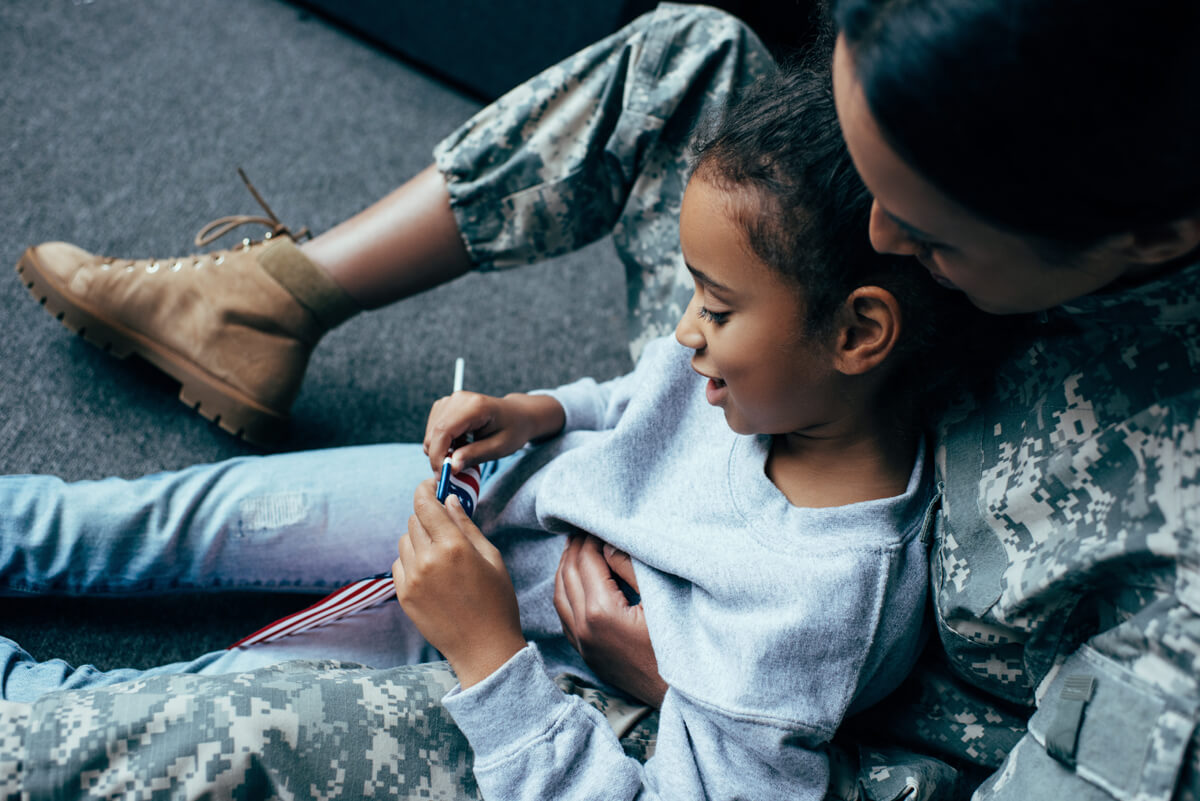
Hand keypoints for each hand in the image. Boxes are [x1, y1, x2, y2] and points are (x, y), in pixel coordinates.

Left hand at [393, 479, 525, 687]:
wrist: (484, 648)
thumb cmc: (496, 601)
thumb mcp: (491, 558)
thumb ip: (466, 526)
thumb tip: (449, 500)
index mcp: (453, 547)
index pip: (425, 505)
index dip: (425, 489)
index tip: (431, 485)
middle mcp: (428, 560)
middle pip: (414, 520)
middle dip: (428, 516)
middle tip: (444, 524)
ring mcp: (413, 579)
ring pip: (404, 541)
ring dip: (418, 539)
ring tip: (440, 553)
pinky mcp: (404, 596)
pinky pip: (399, 564)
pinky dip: (411, 560)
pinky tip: (431, 572)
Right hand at [424, 391, 564, 472]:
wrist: (517, 414)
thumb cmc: (512, 430)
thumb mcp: (499, 447)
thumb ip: (474, 455)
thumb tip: (451, 467)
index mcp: (475, 406)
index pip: (443, 431)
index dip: (438, 456)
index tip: (443, 476)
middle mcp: (458, 399)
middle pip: (433, 433)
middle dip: (438, 456)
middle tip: (456, 469)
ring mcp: (450, 400)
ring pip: (430, 433)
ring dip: (440, 450)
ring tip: (463, 452)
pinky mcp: (445, 405)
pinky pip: (433, 430)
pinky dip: (441, 443)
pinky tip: (460, 444)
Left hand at [554, 534, 667, 707]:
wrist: (680, 696)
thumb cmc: (679, 645)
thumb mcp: (660, 600)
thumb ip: (631, 568)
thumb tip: (609, 543)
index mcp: (600, 611)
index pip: (585, 561)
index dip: (590, 537)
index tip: (598, 522)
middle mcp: (583, 627)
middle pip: (567, 574)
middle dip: (575, 548)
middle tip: (585, 528)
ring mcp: (582, 643)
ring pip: (559, 596)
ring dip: (565, 568)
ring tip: (576, 548)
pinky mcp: (586, 653)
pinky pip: (563, 616)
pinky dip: (564, 591)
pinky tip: (574, 581)